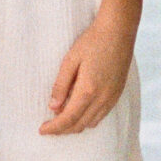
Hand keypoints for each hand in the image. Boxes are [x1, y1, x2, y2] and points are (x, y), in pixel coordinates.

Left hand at [41, 0, 140, 136]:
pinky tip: (79, 111)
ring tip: (61, 119)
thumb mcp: (70, 60)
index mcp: (88, 90)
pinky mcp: (118, 93)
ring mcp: (112, 97)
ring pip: (91, 123)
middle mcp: (102, 98)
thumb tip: (53, 107)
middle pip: (80, 125)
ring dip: (75, 126)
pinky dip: (88, 119)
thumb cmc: (92, 41)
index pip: (68, 118)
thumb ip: (61, 85)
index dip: (54, 128)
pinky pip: (101, 115)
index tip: (42, 130)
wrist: (119, 30)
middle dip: (62, 130)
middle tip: (48, 127)